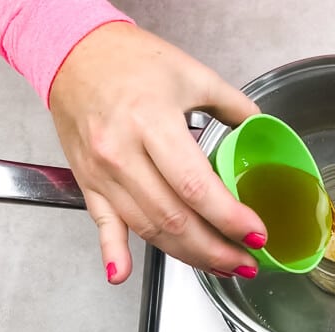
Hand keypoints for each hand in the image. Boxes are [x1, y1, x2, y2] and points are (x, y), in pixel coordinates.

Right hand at [49, 22, 265, 283]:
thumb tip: (261, 130)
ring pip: (147, 229)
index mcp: (152, 121)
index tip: (257, 233)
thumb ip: (234, 106)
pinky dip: (112, 252)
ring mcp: (102, 173)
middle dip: (216, 249)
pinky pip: (103, 224)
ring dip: (187, 255)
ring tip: (220, 265)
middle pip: (173, 218)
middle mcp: (122, 152)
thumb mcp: (192, 74)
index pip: (196, 187)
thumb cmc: (130, 60)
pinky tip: (121, 275)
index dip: (230, 218)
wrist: (73, 53)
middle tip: (246, 262)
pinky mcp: (88, 183)